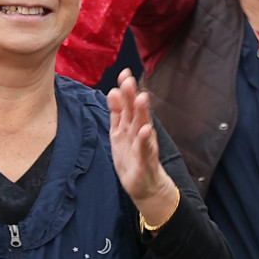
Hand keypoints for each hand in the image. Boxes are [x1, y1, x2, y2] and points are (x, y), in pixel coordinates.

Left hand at [106, 70, 179, 227]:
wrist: (145, 185)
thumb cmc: (132, 157)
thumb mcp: (119, 133)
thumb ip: (117, 114)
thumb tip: (112, 91)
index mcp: (131, 125)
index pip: (127, 104)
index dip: (126, 90)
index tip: (124, 73)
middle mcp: (140, 132)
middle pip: (135, 112)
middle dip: (132, 96)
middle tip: (129, 79)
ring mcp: (144, 145)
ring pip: (143, 126)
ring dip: (142, 113)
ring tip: (141, 98)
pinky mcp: (145, 161)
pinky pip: (145, 149)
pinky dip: (145, 139)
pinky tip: (145, 130)